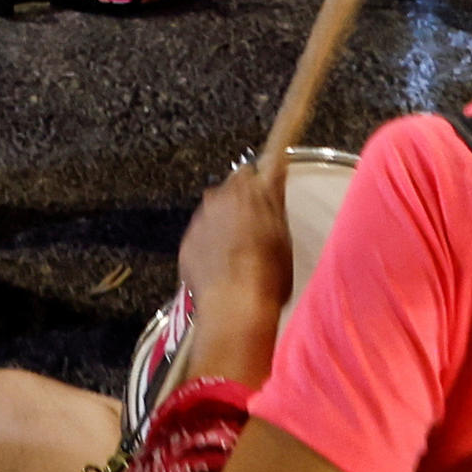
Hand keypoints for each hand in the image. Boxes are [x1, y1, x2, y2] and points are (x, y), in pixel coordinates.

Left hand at [178, 163, 300, 360]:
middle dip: (244, 200)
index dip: (265, 172)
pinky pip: (202, 234)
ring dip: (225, 222)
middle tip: (259, 227)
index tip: (270, 177)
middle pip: (234, 187)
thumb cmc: (267, 275)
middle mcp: (220, 197)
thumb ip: (274, 202)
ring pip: (215, 211)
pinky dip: (210, 243)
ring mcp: (200, 219)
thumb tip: (274, 175)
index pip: (258, 165)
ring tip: (240, 251)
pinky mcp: (187, 241)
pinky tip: (222, 265)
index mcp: (248, 191)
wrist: (233, 307)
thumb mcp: (283, 236)